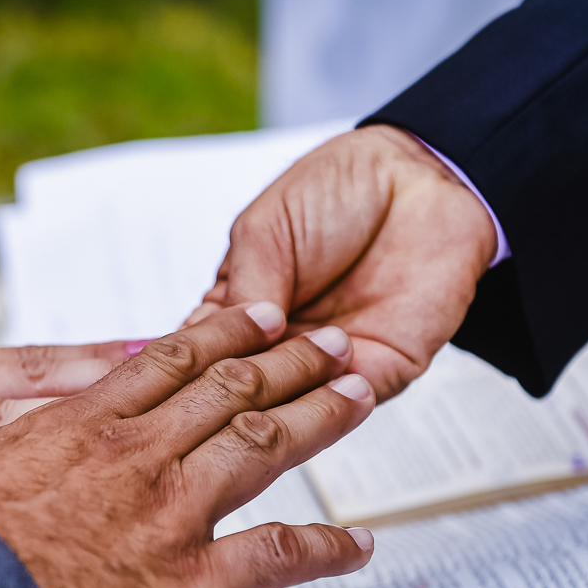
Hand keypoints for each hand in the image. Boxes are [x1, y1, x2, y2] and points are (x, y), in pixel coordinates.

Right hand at [0, 303, 376, 587]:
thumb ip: (1, 457)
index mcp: (82, 425)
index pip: (167, 363)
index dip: (221, 333)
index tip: (253, 315)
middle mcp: (137, 454)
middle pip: (228, 389)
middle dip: (286, 359)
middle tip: (326, 340)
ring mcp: (171, 511)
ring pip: (263, 443)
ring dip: (318, 415)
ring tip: (357, 393)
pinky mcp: (190, 581)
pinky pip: (276, 554)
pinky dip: (324, 550)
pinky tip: (355, 545)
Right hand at [187, 125, 497, 399]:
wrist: (419, 174)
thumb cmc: (337, 190)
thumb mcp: (265, 230)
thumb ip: (243, 291)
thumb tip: (215, 351)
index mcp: (243, 313)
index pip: (201, 359)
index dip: (184, 374)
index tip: (167, 382)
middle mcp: (282, 349)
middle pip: (241, 398)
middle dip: (227, 398)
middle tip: (217, 388)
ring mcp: (328, 367)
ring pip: (290, 412)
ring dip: (276, 404)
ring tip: (267, 383)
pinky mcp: (380, 373)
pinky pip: (345, 408)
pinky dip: (326, 406)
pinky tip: (316, 384)